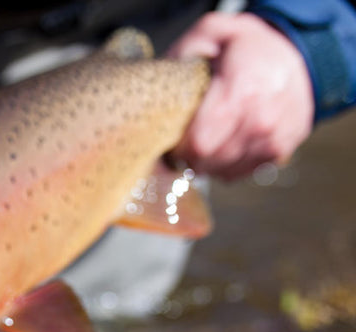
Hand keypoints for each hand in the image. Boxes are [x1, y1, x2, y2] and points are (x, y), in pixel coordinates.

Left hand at [167, 12, 313, 180]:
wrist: (299, 53)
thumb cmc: (246, 46)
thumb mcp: (211, 34)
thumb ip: (181, 59)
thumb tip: (156, 95)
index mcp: (243, 91)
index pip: (200, 143)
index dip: (179, 146)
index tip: (172, 136)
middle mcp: (263, 120)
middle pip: (209, 161)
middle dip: (188, 155)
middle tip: (183, 138)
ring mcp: (275, 139)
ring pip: (223, 171)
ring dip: (206, 161)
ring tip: (204, 138)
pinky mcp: (281, 151)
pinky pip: (240, 172)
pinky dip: (225, 164)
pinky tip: (223, 143)